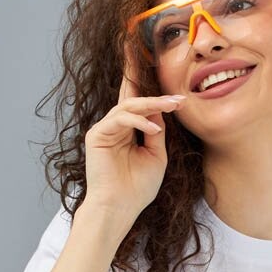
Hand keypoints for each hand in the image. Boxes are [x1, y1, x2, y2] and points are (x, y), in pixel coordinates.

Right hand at [82, 42, 185, 216]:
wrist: (120, 209)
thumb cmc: (137, 188)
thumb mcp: (156, 156)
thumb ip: (157, 132)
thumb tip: (160, 109)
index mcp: (128, 130)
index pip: (136, 100)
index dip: (143, 80)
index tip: (155, 62)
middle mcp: (115, 126)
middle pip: (131, 95)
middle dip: (147, 83)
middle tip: (173, 86)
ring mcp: (104, 129)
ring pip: (129, 106)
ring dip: (153, 104)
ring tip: (174, 105)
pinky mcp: (97, 135)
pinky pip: (120, 119)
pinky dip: (138, 121)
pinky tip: (153, 128)